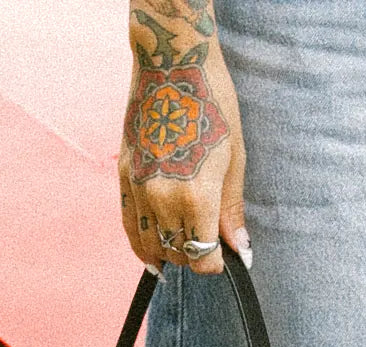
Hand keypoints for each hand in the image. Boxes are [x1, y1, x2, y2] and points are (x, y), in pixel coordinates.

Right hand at [118, 5, 249, 275]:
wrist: (171, 65)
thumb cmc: (212, 104)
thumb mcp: (234, 158)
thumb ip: (232, 210)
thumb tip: (241, 250)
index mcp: (195, 196)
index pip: (202, 257)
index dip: (215, 262)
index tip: (224, 256)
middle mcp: (162, 199)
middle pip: (177, 254)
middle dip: (194, 256)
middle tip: (208, 243)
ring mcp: (139, 190)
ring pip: (150, 246)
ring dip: (168, 252)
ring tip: (183, 244)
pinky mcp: (124, 178)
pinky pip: (128, 227)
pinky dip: (142, 243)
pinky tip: (153, 252)